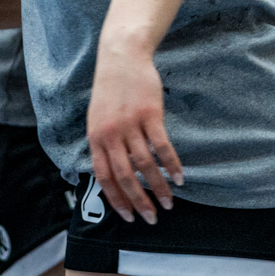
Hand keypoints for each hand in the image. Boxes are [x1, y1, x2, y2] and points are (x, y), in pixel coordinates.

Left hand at [85, 36, 183, 224]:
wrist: (121, 56)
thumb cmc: (111, 89)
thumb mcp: (98, 118)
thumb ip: (104, 144)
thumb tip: (115, 173)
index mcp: (95, 137)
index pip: (103, 177)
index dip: (116, 199)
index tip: (128, 217)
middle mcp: (110, 134)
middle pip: (124, 176)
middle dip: (138, 201)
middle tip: (151, 218)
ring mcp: (130, 124)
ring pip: (144, 165)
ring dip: (158, 187)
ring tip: (168, 203)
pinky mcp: (150, 114)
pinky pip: (162, 147)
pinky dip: (171, 164)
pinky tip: (179, 178)